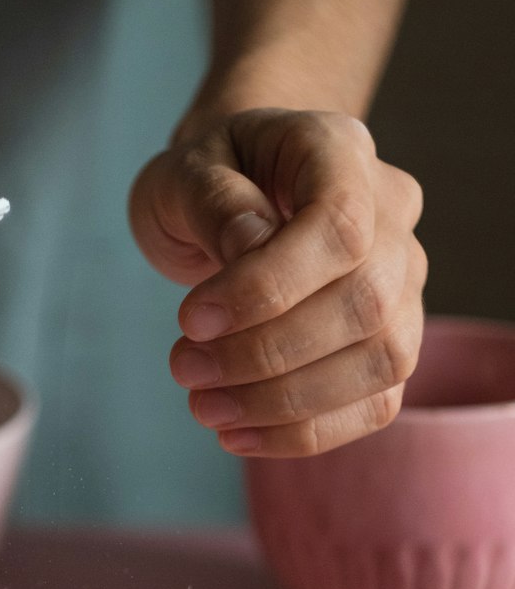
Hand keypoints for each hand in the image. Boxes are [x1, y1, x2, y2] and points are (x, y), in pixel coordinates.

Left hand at [129, 108, 426, 455]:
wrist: (235, 194)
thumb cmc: (210, 177)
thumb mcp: (185, 171)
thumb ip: (215, 203)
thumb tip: (249, 250)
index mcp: (342, 152)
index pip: (340, 226)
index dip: (267, 287)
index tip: (189, 319)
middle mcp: (393, 217)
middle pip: (367, 302)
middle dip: (267, 355)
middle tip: (183, 369)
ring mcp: (404, 283)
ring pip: (383, 361)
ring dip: (285, 403)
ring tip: (204, 406)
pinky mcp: (390, 342)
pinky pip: (376, 403)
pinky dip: (305, 432)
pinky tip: (238, 435)